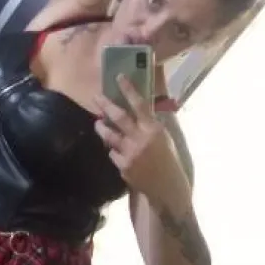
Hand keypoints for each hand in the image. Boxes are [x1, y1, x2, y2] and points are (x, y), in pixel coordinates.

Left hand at [94, 75, 179, 199]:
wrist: (166, 187)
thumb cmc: (168, 159)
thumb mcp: (164, 138)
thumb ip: (150, 124)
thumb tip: (139, 108)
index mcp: (154, 129)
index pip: (140, 105)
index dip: (129, 89)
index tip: (119, 77)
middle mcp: (141, 139)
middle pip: (118, 117)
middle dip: (105, 105)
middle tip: (96, 96)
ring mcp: (130, 153)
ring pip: (109, 136)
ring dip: (101, 127)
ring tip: (98, 123)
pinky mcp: (122, 167)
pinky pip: (112, 154)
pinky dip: (113, 151)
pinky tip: (117, 151)